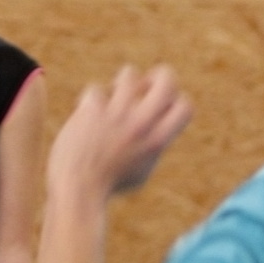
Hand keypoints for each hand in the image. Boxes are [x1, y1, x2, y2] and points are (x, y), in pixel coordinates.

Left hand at [47, 66, 191, 201]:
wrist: (78, 189)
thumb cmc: (109, 183)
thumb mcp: (141, 168)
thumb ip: (151, 145)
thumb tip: (158, 122)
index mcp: (157, 141)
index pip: (185, 107)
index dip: (176, 100)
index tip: (161, 107)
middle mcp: (141, 125)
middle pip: (166, 79)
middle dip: (159, 74)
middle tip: (145, 85)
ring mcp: (117, 115)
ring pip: (129, 73)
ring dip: (121, 84)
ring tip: (112, 99)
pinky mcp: (93, 109)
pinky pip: (96, 90)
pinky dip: (90, 102)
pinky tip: (86, 117)